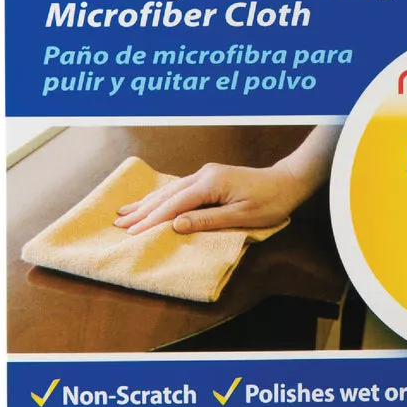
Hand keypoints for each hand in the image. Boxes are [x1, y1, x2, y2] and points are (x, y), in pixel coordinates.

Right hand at [113, 160, 311, 234]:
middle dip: (142, 211)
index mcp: (210, 184)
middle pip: (166, 195)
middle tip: (119, 225)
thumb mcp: (241, 216)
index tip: (132, 233)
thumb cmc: (269, 202)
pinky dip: (161, 197)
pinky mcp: (209, 177)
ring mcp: (205, 174)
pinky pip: (178, 188)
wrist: (287, 182)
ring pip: (169, 190)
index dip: (152, 220)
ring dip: (147, 203)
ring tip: (125, 213)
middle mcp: (203, 175)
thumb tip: (176, 225)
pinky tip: (151, 202)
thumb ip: (207, 220)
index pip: (174, 205)